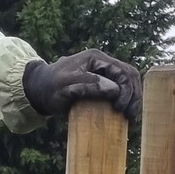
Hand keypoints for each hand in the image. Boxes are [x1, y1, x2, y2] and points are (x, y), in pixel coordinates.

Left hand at [22, 49, 140, 119]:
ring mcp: (104, 71)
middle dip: (134, 94)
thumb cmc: (50, 87)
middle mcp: (103, 62)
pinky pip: (122, 88)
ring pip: (129, 80)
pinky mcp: (103, 82)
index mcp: (96, 58)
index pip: (122, 71)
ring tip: (130, 115)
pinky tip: (126, 112)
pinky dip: (127, 99)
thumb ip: (88, 86)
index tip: (119, 108)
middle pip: (130, 74)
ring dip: (133, 97)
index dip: (126, 90)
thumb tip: (115, 90)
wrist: (40, 89)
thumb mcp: (66, 87)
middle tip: (129, 114)